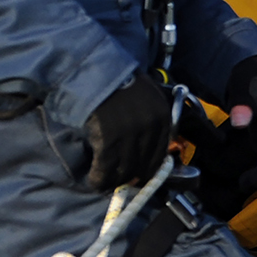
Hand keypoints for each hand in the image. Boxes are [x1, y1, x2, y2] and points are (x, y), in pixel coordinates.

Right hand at [83, 75, 173, 190]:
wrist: (93, 72)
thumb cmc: (118, 83)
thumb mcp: (146, 97)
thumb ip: (151, 119)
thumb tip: (147, 147)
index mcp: (162, 117)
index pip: (160, 153)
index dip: (150, 168)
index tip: (141, 176)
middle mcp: (151, 126)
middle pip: (145, 164)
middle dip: (133, 177)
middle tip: (122, 183)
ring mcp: (131, 133)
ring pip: (126, 169)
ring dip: (114, 181)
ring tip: (104, 184)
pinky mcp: (110, 139)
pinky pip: (106, 167)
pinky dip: (100, 178)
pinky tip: (94, 181)